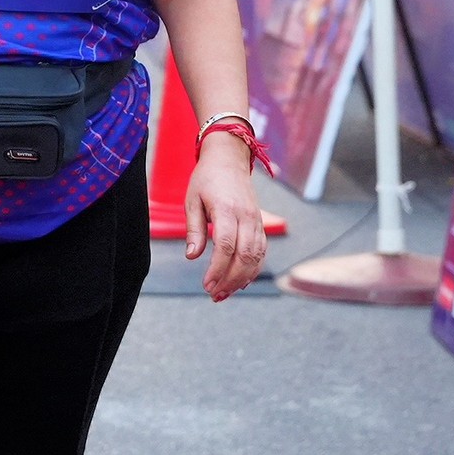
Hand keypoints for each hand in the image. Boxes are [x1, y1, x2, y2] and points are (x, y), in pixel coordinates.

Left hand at [184, 134, 268, 301]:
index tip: (207, 284)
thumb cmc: (207, 179)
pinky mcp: (260, 224)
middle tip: (214, 295)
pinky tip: (240, 282)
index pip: (226, 245)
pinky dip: (253, 269)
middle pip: (245, 256)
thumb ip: (194, 229)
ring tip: (224, 293)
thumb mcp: (192, 200)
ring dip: (242, 279)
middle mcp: (246, 216)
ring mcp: (257, 220)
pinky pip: (261, 251)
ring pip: (256, 257)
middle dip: (230, 280)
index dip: (218, 269)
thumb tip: (193, 257)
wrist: (229, 159)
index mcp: (227, 209)